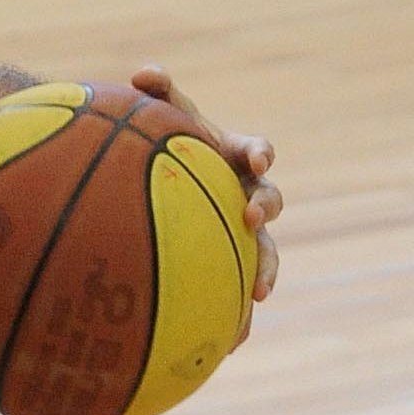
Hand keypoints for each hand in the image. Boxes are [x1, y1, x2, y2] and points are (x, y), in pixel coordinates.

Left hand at [132, 65, 280, 329]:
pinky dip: (239, 313)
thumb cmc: (157, 140)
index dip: (259, 154)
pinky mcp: (229, 260)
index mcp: (232, 156)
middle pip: (268, 200)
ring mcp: (238, 229)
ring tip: (259, 291)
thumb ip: (158, 92)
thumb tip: (145, 71)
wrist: (150, 175)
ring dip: (266, 268)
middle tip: (251, 216)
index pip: (255, 150)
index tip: (255, 160)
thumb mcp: (157, 115)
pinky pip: (236, 286)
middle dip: (266, 207)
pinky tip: (231, 343)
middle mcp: (243, 191)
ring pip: (263, 250)